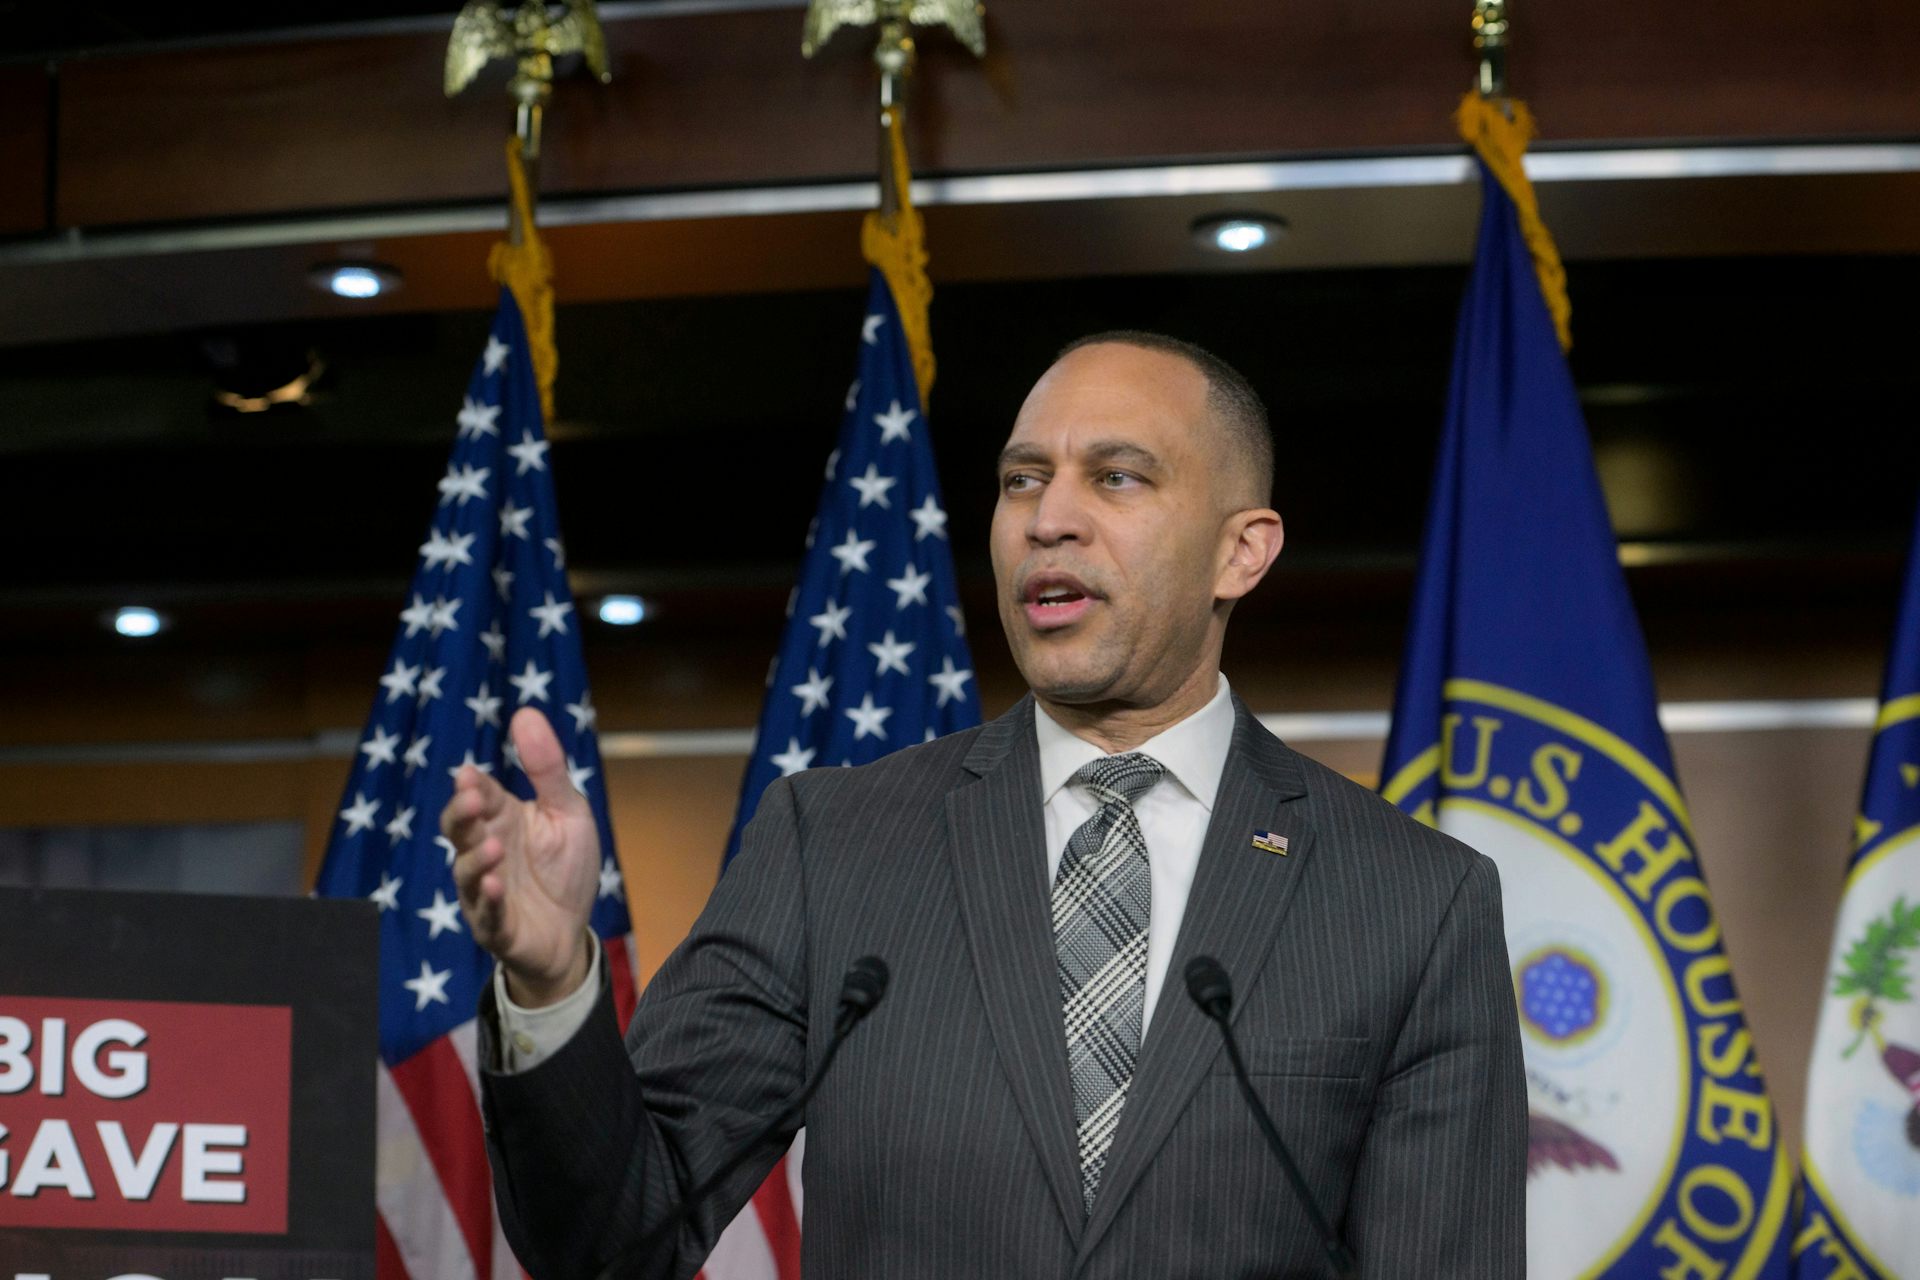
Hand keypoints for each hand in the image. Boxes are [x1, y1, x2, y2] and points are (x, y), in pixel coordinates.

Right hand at [443, 706, 600, 1005]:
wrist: (573, 931)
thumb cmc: (566, 867)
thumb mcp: (568, 811)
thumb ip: (547, 768)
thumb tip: (526, 712)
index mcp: (501, 821)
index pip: (479, 798)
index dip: (472, 787)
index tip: (470, 775)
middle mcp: (485, 852)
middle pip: (459, 830)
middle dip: (462, 814)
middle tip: (471, 798)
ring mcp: (485, 892)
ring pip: (467, 874)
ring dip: (477, 860)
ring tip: (496, 846)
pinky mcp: (496, 927)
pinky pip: (487, 915)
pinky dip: (489, 902)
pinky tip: (498, 887)